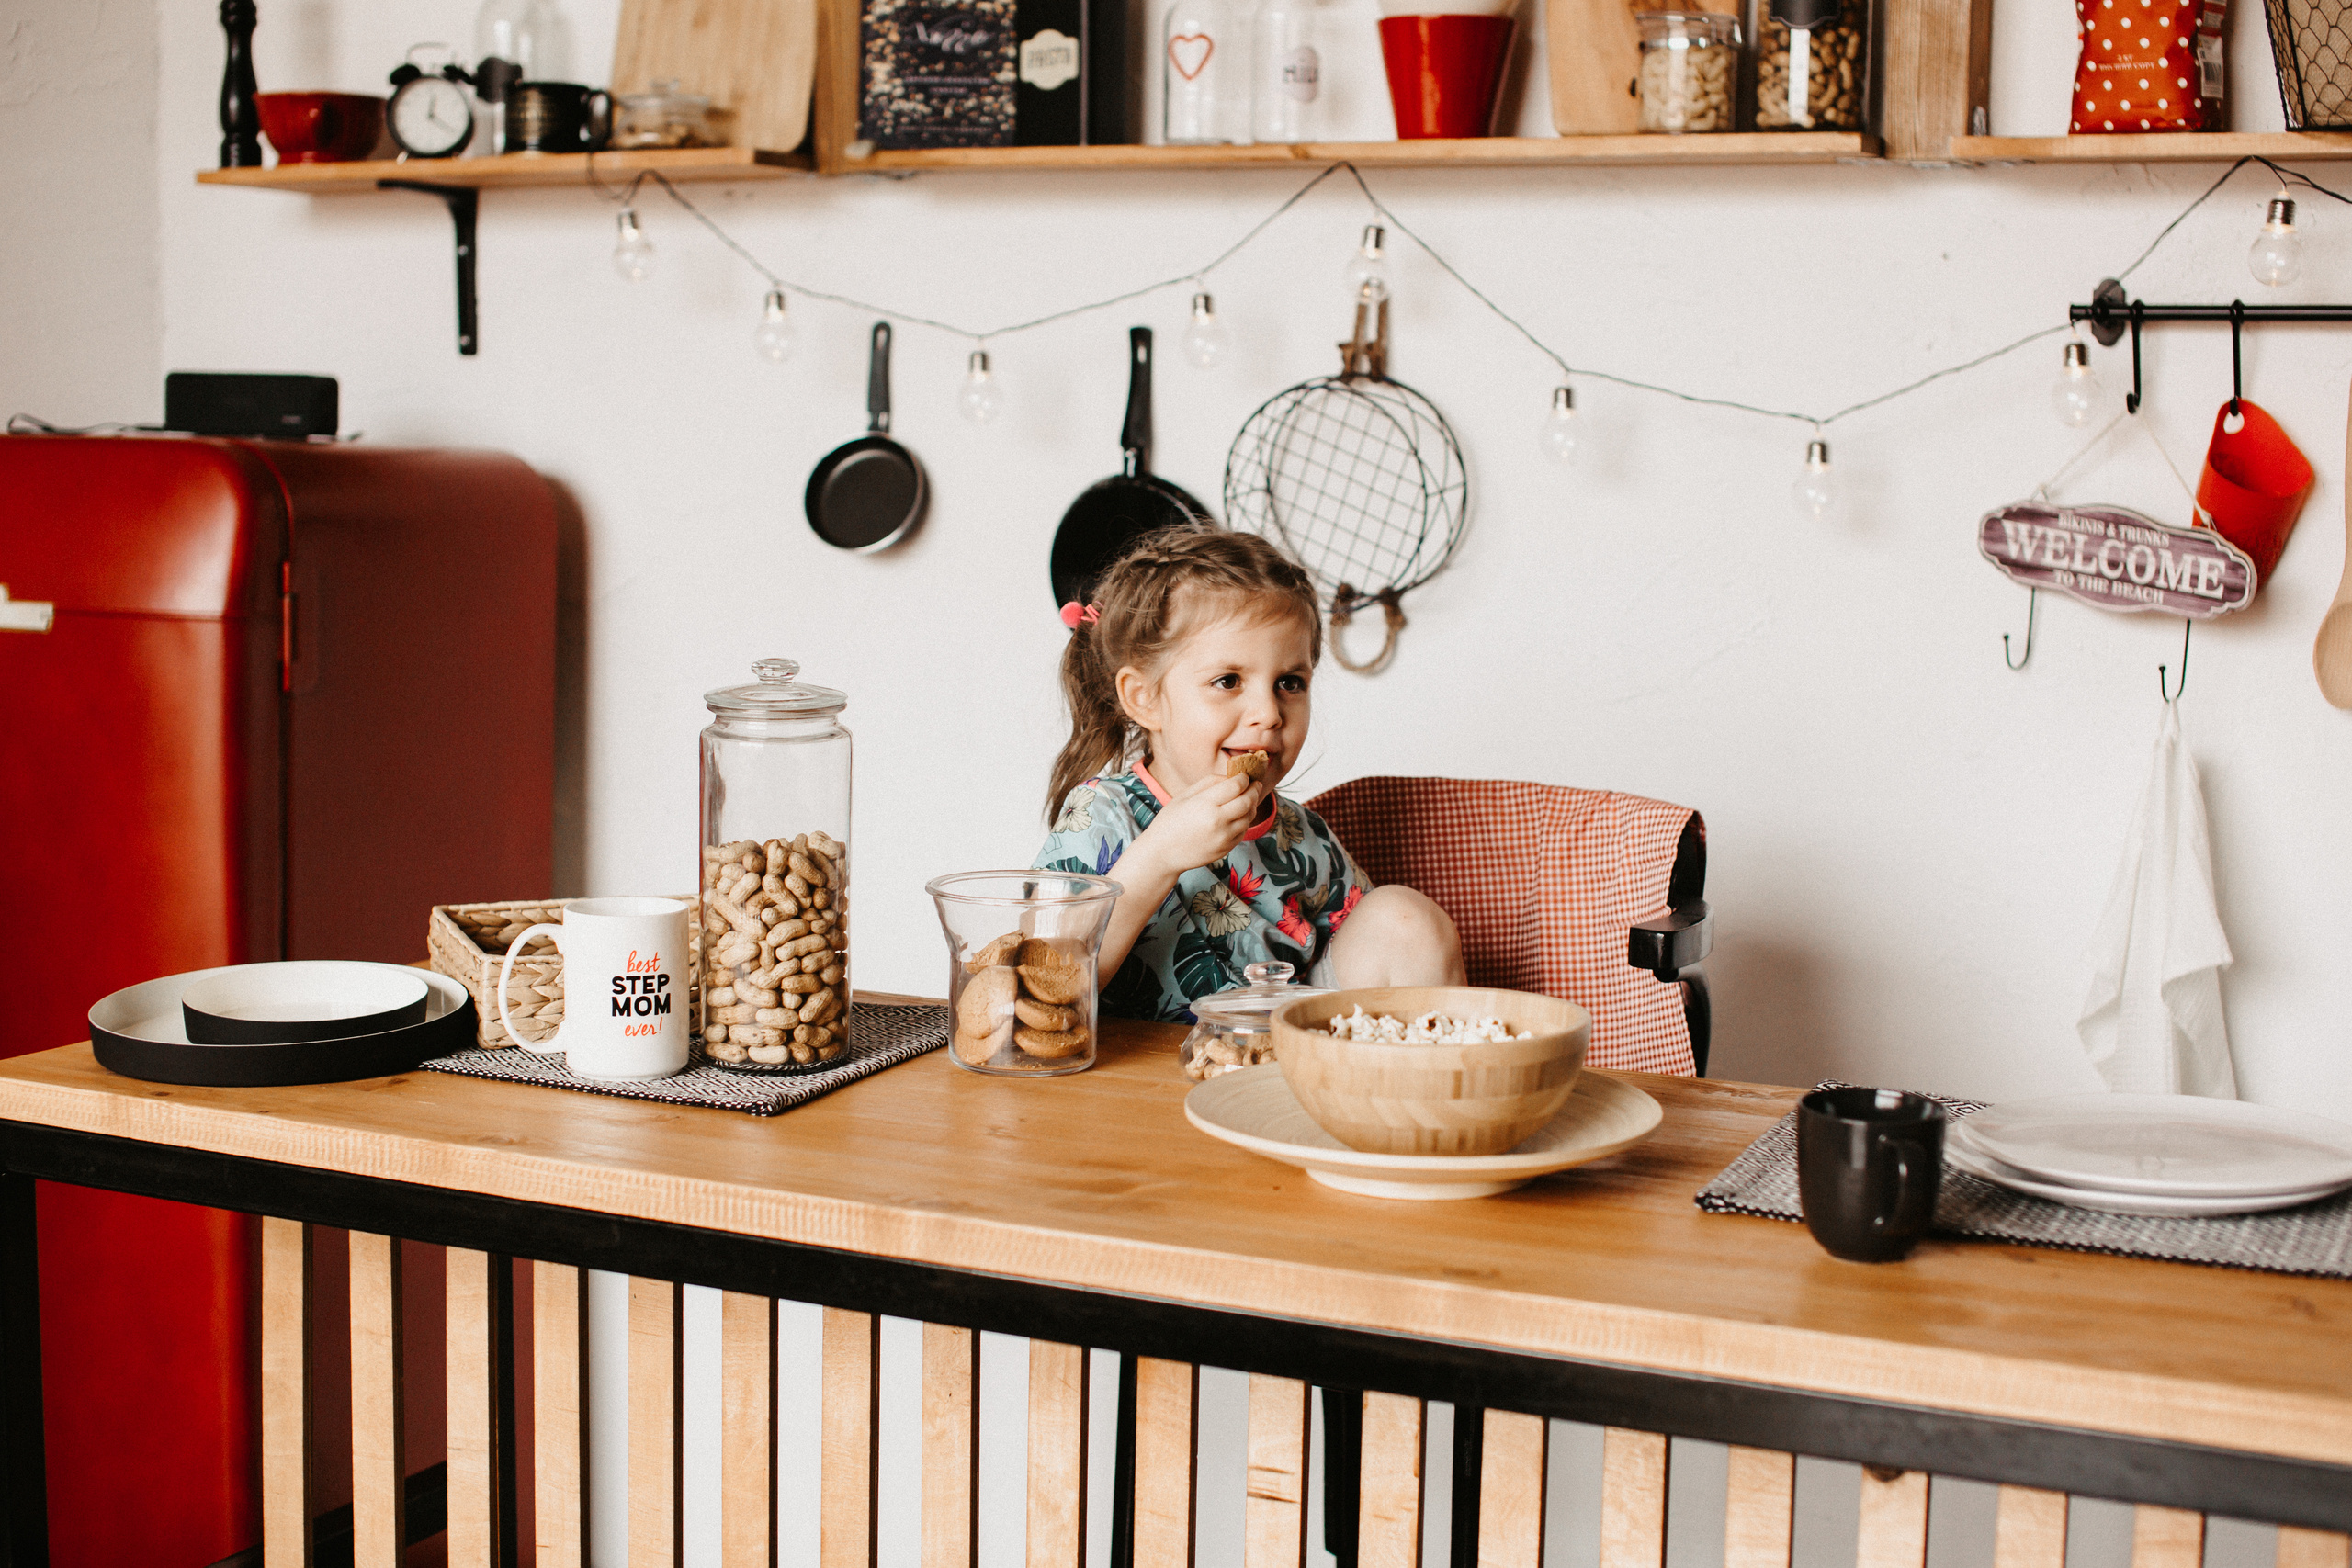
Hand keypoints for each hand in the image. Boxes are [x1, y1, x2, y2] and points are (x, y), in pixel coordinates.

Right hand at [1130, 768, 1262, 878]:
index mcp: (1205, 803)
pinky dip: (1244, 821)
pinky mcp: (1226, 849)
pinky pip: (1243, 832)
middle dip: (1254, 790)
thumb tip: (1231, 777)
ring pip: (1248, 817)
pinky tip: (1238, 816)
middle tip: (1255, 785)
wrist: (1162, 853)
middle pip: (1247, 801)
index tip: (1244, 776)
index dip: (1244, 778)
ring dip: (1251, 806)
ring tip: (1247, 799)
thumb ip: (1209, 783)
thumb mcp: (1185, 795)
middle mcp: (1217, 821)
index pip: (1236, 786)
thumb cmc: (1170, 821)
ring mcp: (1223, 837)